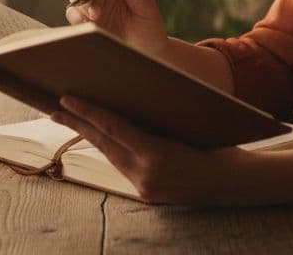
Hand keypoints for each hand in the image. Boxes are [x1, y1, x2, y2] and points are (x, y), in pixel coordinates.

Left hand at [52, 95, 242, 204]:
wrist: (237, 181)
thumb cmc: (218, 145)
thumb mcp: (188, 126)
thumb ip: (156, 122)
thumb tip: (127, 103)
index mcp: (157, 155)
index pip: (114, 128)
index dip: (88, 112)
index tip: (66, 98)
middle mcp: (146, 175)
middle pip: (104, 144)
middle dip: (78, 124)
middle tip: (55, 107)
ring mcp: (145, 187)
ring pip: (111, 156)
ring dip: (91, 137)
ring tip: (69, 119)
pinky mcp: (147, 193)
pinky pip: (123, 166)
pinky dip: (111, 150)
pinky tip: (100, 138)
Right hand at [66, 0, 167, 55]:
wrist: (147, 52)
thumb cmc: (150, 26)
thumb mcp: (146, 6)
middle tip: (95, 3)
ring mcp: (92, 5)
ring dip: (82, 4)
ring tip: (96, 18)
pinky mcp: (85, 22)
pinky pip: (72, 14)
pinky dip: (76, 18)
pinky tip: (89, 25)